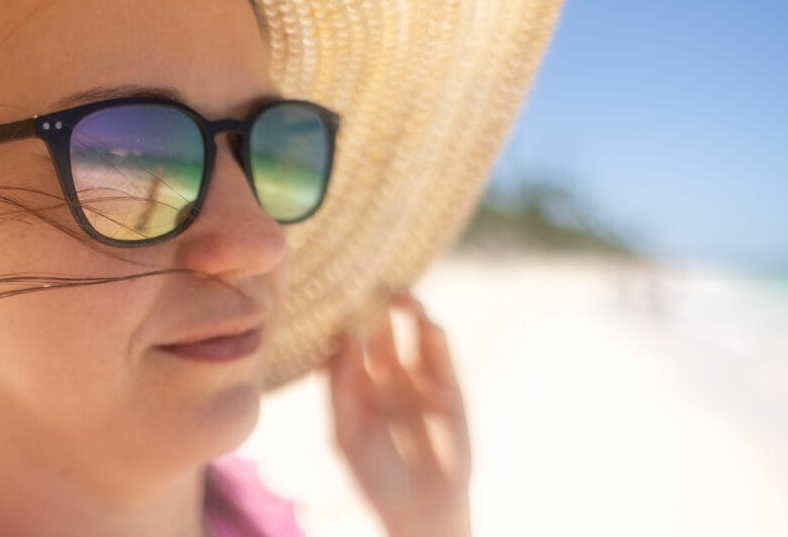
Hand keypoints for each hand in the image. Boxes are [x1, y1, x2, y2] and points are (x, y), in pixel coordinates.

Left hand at [328, 291, 471, 536]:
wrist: (420, 506)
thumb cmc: (373, 474)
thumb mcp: (346, 432)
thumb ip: (342, 386)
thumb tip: (343, 338)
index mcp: (355, 383)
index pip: (347, 341)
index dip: (344, 318)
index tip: (339, 292)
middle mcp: (385, 374)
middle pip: (380, 329)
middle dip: (376, 306)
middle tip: (372, 282)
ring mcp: (418, 378)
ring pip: (413, 335)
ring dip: (410, 313)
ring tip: (404, 297)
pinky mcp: (448, 387)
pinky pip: (441, 356)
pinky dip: (436, 339)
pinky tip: (430, 326)